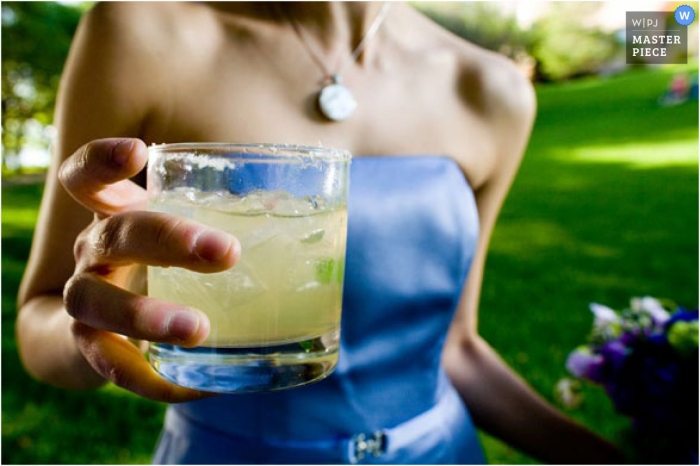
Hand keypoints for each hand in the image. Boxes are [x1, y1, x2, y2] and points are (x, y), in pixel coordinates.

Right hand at [59, 138, 239, 401]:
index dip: (104, 161)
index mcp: (120, 215)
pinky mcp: (92, 348)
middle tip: (226, 254)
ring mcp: (86, 300)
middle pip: (113, 234)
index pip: (89, 177)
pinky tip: (197, 385)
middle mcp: (94, 252)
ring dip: (146, 315)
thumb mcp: (189, 237)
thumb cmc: (163, 269)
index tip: (138, 152)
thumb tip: (325, 215)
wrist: (108, 330)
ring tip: (197, 329)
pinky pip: (111, 365)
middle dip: (168, 239)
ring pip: (95, 302)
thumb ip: (238, 223)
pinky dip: (153, 377)